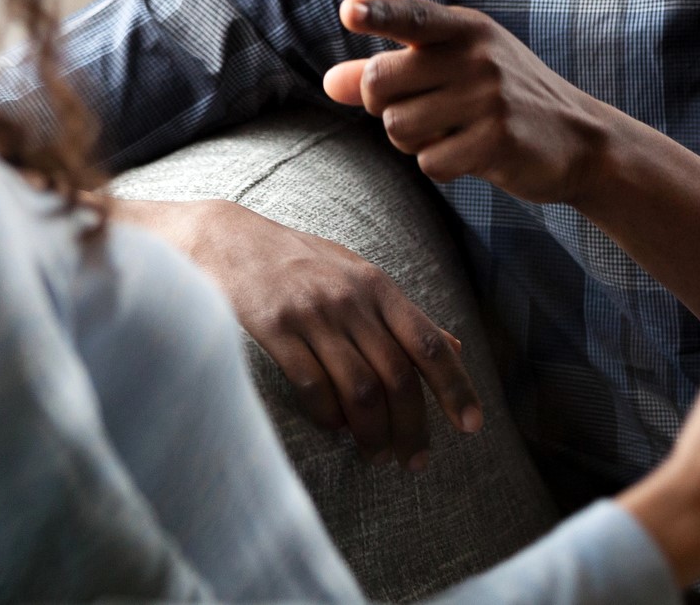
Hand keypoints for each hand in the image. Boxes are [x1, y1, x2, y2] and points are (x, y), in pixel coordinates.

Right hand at [113, 197, 483, 469]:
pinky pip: (311, 386)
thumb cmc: (299, 260)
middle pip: (397, 376)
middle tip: (415, 461)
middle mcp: (350, 300)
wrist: (227, 239)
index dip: (455, 387)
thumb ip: (403, 312)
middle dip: (412, 427)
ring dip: (373, 432)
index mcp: (377, 286)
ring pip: (359, 389)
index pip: (429, 343)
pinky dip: (327, 416)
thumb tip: (452, 346)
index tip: (472, 425)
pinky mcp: (274, 329)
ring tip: (376, 453)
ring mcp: (311, 314)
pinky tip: (333, 428)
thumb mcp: (357, 273)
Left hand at [323, 0, 618, 204]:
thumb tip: (330, 82)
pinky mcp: (498, 139)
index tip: (348, 12)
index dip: (377, 14)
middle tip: (416, 112)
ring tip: (450, 133)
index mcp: (464, 27)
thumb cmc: (503, 98)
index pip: (412, 15)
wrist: (580, 140)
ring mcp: (489, 96)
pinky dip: (440, 166)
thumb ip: (392, 70)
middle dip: (382, 107)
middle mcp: (476, 55)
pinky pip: (430, 162)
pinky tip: (470, 155)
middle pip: (380, 83)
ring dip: (413, 141)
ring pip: (398, 128)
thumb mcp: (454, 70)